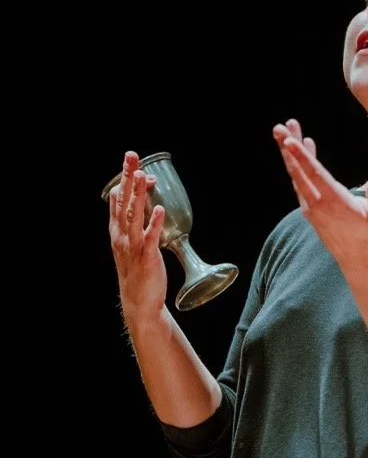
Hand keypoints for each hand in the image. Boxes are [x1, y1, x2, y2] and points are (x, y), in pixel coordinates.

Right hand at [107, 151, 168, 316]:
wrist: (139, 301)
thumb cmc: (138, 272)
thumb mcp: (132, 245)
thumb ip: (138, 226)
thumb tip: (149, 206)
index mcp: (117, 232)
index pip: (117, 200)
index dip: (124, 180)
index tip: (131, 161)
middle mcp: (122, 236)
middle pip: (124, 201)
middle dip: (128, 177)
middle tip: (131, 156)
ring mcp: (133, 246)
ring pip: (134, 215)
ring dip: (139, 194)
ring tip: (145, 176)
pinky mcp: (147, 257)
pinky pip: (151, 237)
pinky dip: (155, 223)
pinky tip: (160, 209)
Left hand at [273, 119, 367, 271]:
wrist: (358, 259)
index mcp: (334, 202)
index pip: (314, 175)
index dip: (301, 157)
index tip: (289, 141)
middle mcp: (318, 204)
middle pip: (298, 172)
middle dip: (288, 148)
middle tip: (279, 127)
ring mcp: (311, 207)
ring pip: (296, 176)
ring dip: (290, 154)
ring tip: (286, 132)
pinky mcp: (310, 209)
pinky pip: (300, 183)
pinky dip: (298, 165)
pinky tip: (301, 150)